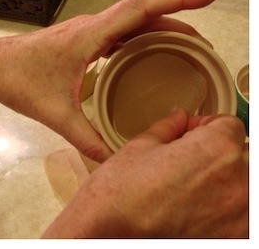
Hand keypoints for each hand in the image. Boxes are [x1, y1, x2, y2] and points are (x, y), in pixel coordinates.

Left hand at [0, 0, 220, 161]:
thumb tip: (114, 157)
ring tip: (189, 45)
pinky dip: (144, 34)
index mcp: (89, 36)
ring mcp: (88, 29)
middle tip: (206, 39)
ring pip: (133, 18)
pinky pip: (122, 30)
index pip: (140, 8)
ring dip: (162, 25)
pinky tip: (153, 51)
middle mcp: (92, 26)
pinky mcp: (84, 37)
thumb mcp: (55, 113)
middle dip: (180, 14)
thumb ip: (87, 137)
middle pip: (143, 10)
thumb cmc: (19, 79)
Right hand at [44, 108, 247, 237]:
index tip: (190, 132)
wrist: (111, 232)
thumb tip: (179, 117)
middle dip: (219, 151)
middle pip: (241, 154)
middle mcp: (236, 181)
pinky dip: (225, 208)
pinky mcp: (232, 238)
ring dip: (226, 180)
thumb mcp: (141, 145)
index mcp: (215, 148)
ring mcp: (238, 215)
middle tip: (189, 157)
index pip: (231, 124)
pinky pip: (240, 215)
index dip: (206, 125)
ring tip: (191, 184)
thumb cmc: (121, 191)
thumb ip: (169, 127)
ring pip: (244, 185)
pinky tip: (195, 206)